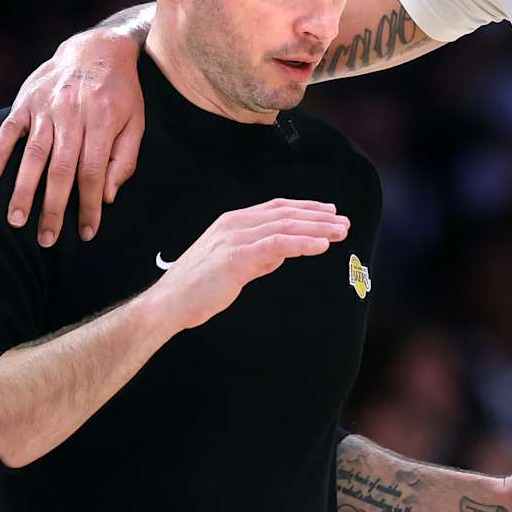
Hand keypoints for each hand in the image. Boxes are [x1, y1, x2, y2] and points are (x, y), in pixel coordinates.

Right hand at [0, 27, 145, 246]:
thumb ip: (124, 160)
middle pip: (61, 170)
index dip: (88, 206)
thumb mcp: (136, 123)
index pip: (93, 173)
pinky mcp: (25, 101)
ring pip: (32, 155)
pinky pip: (8, 130)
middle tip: (46, 240)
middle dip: (53, 208)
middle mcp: (73, 116)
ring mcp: (46, 107)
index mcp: (103, 123)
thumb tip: (107, 197)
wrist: (97, 49)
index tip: (86, 233)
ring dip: (23, 190)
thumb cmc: (121, 93)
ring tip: (16, 220)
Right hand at [147, 200, 348, 331]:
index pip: (276, 208)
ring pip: (286, 226)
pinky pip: (277, 245)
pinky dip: (303, 243)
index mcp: (232, 222)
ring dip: (317, 229)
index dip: (305, 208)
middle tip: (343, 222)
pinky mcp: (237, 258)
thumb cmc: (197, 288)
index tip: (329, 212)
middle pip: (286, 214)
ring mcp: (235, 239)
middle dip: (318, 217)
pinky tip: (322, 246)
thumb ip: (257, 255)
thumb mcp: (231, 264)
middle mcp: (234, 224)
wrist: (168, 303)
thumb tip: (283, 252)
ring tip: (340, 232)